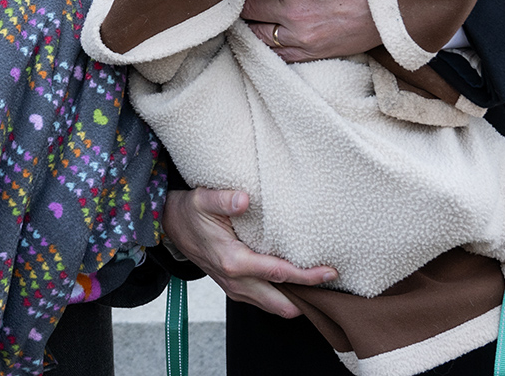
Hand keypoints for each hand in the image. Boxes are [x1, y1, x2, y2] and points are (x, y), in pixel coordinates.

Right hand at [163, 188, 335, 317]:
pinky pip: (265, 302)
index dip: (307, 275)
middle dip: (308, 298)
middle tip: (333, 287)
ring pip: (274, 307)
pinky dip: (283, 298)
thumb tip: (244, 198)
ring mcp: (235, 290)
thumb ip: (224, 200)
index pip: (279, 273)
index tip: (329, 272)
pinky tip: (296, 286)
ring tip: (319, 288)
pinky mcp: (235, 290)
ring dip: (296, 300)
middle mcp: (236, 282)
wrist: (171, 227)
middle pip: (281, 302)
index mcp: (233, 261)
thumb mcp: (203, 200)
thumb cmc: (190, 212)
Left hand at [242, 0, 379, 61]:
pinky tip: (260, 40)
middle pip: (250, 7)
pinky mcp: (313, 53)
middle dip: (242, 1)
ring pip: (258, 33)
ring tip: (246, 17)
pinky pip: (278, 55)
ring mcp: (301, 36)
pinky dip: (266, 47)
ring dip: (250, 23)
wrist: (396, 4)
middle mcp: (292, 12)